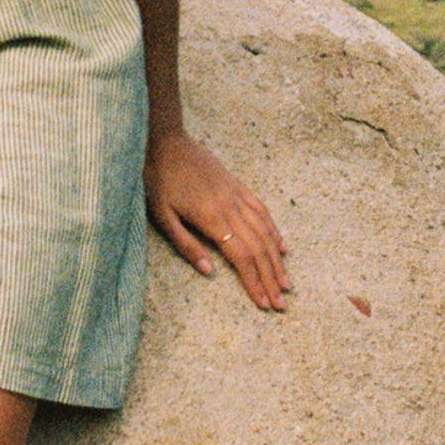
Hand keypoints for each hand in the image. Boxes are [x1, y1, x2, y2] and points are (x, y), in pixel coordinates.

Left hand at [145, 130, 287, 311]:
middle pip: (258, 248)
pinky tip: (281, 247)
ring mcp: (236, 195)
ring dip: (276, 260)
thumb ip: (186, 244)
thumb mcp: (162, 216)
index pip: (240, 256)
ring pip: (265, 231)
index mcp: (211, 218)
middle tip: (281, 303)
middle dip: (270, 278)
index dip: (253, 281)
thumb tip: (208, 271)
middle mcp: (230, 207)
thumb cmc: (158, 180)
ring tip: (285, 282)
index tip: (263, 303)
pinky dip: (274, 231)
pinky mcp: (237, 185)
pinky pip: (262, 210)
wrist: (165, 141)